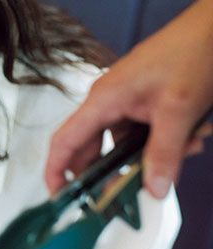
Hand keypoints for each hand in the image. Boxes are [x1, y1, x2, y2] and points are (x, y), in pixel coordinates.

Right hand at [45, 0, 212, 198]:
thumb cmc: (192, 51)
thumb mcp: (177, 112)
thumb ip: (163, 155)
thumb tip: (154, 189)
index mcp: (103, 99)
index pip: (65, 141)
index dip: (56, 171)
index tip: (58, 197)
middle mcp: (110, 101)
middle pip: (95, 148)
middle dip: (113, 172)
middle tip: (124, 195)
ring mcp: (128, 100)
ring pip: (126, 143)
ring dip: (151, 154)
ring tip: (184, 147)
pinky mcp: (146, 101)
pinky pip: (145, 132)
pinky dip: (165, 141)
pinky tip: (192, 135)